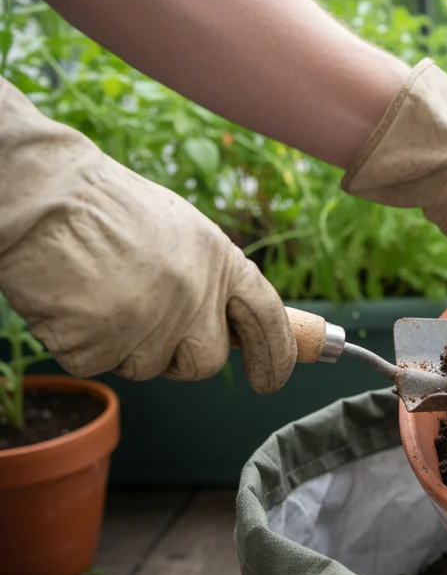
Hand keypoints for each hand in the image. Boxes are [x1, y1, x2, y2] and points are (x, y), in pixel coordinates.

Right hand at [0, 79, 295, 392]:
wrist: (40, 195)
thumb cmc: (103, 206)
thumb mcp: (180, 230)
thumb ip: (209, 277)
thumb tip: (233, 326)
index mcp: (220, 260)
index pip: (269, 319)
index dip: (278, 355)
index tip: (271, 380)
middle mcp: (195, 296)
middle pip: (206, 361)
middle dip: (179, 356)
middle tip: (142, 321)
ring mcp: (150, 323)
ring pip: (147, 366)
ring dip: (123, 344)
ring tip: (98, 291)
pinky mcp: (102, 345)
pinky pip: (98, 363)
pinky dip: (80, 342)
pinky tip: (71, 301)